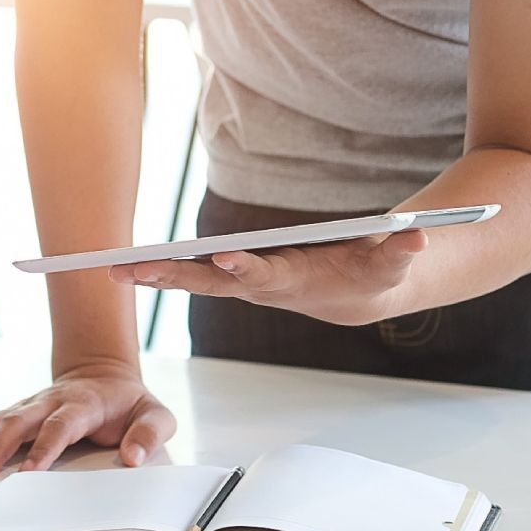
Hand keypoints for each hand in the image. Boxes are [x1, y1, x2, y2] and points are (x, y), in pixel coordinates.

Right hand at [0, 361, 176, 476]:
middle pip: (18, 423)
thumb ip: (149, 434)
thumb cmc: (129, 402)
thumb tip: (133, 458)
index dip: (43, 449)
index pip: (60, 427)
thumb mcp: (155, 414)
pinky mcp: (17, 412)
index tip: (27, 473)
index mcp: (83, 405)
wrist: (103, 373)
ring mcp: (30, 406)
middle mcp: (50, 402)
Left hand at [111, 231, 428, 326]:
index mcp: (293, 281)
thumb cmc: (374, 275)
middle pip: (210, 281)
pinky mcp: (234, 274)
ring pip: (192, 277)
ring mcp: (243, 281)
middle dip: (172, 276)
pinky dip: (160, 269)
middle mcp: (260, 285)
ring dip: (154, 274)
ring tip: (112, 268)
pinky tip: (126, 264)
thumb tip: (417, 234)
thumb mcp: (393, 263)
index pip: (264, 275)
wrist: (358, 295)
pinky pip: (190, 270)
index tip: (221, 256)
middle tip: (133, 269)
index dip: (245, 266)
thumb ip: (402, 250)